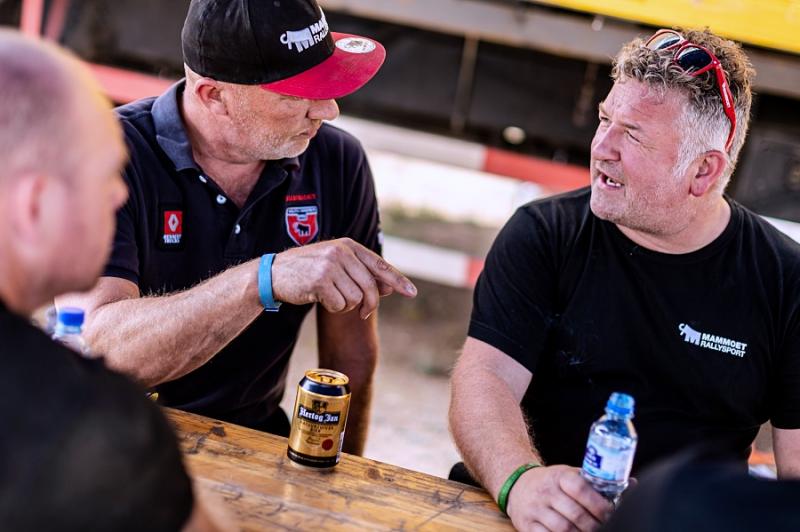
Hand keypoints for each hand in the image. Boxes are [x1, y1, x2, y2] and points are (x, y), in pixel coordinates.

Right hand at [271, 238, 416, 318]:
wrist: (273, 273)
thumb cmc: (307, 271)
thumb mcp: (336, 266)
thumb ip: (361, 274)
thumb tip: (390, 288)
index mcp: (348, 245)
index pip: (379, 264)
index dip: (397, 280)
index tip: (411, 293)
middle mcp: (341, 252)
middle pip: (370, 287)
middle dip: (369, 304)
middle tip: (363, 312)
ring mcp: (330, 265)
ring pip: (356, 298)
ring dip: (346, 304)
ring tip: (330, 296)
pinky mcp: (320, 280)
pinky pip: (340, 305)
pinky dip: (333, 308)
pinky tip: (319, 298)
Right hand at [506, 465, 612, 531]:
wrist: (517, 485)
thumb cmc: (551, 482)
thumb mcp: (569, 475)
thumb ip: (595, 482)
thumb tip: (632, 484)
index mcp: (559, 476)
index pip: (580, 488)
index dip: (599, 504)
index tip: (612, 513)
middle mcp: (546, 491)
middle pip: (575, 514)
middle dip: (594, 526)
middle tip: (606, 529)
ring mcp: (535, 509)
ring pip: (562, 529)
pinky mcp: (526, 524)